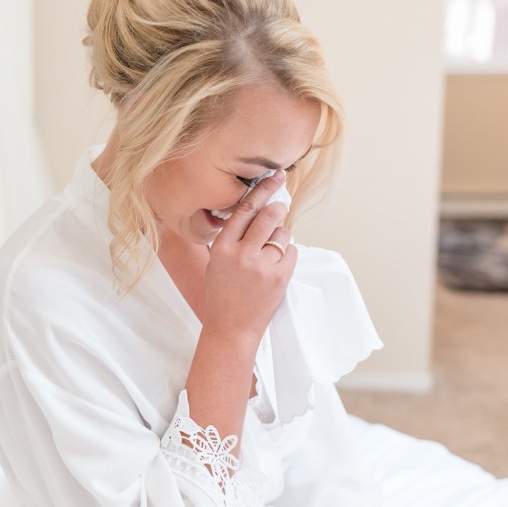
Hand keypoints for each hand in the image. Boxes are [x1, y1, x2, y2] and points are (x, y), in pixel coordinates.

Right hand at [200, 169, 295, 340]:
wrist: (231, 328)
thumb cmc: (222, 294)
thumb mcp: (216, 262)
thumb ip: (232, 238)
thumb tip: (257, 211)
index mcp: (222, 247)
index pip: (245, 209)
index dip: (262, 190)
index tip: (274, 178)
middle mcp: (242, 254)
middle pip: (268, 215)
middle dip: (278, 208)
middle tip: (280, 206)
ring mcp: (262, 266)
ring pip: (282, 233)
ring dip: (280, 237)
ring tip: (269, 253)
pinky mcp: (279, 277)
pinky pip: (291, 251)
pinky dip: (286, 254)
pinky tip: (275, 266)